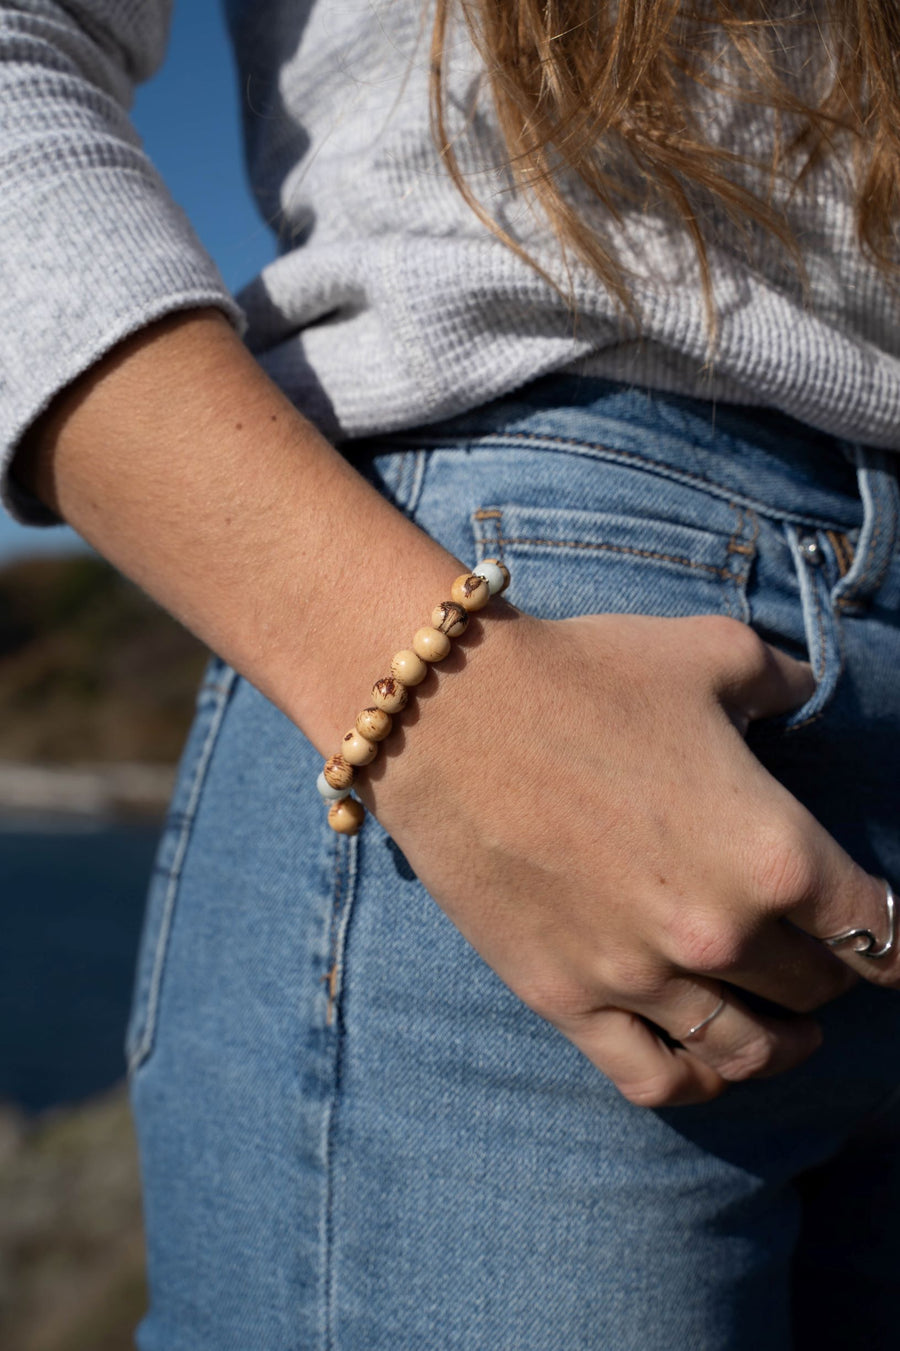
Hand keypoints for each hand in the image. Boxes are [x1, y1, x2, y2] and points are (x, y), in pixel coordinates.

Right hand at [367, 610, 890, 1106]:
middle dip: (828, 973)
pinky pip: (654, 1077)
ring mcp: (640, 977)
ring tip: (789, 1036)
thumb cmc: (586, 675)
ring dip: (782, 1045)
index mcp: (774, 853)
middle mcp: (721, 932)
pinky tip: (710, 1063)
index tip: (892, 936)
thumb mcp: (709, 654)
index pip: (878, 928)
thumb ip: (782, 680)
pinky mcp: (567, 999)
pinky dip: (698, 1080)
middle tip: (819, 954)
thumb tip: (804, 692)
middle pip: (813, 988)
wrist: (450, 711)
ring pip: (745, 1049)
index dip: (897, 935)